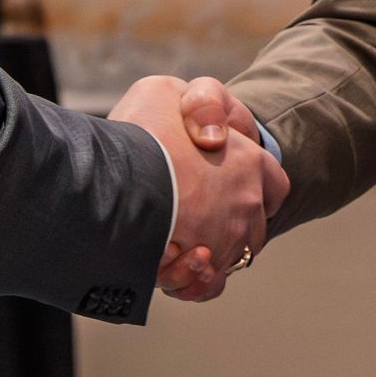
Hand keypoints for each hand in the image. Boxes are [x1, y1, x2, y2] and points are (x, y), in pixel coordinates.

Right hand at [110, 76, 287, 303]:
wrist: (103, 174)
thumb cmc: (136, 128)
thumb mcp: (164, 90)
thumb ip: (201, 104)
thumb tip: (215, 137)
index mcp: (249, 161)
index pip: (273, 182)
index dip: (253, 183)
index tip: (227, 184)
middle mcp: (246, 204)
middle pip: (252, 223)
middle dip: (227, 222)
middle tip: (191, 216)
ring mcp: (225, 240)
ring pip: (226, 256)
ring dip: (206, 253)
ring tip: (173, 243)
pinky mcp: (197, 271)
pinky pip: (205, 286)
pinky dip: (193, 281)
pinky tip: (172, 266)